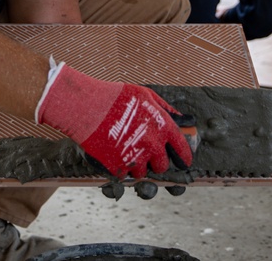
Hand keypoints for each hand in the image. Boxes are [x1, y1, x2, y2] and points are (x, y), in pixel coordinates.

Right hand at [36, 62, 192, 178]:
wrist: (87, 106)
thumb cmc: (116, 97)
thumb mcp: (146, 95)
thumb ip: (166, 109)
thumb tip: (183, 120)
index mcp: (162, 127)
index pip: (182, 149)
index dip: (184, 157)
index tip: (183, 161)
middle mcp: (152, 145)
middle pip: (162, 166)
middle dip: (156, 161)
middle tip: (147, 153)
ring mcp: (135, 158)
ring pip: (143, 173)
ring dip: (137, 165)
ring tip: (126, 150)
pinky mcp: (117, 167)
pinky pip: (125, 175)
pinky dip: (121, 168)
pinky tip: (114, 154)